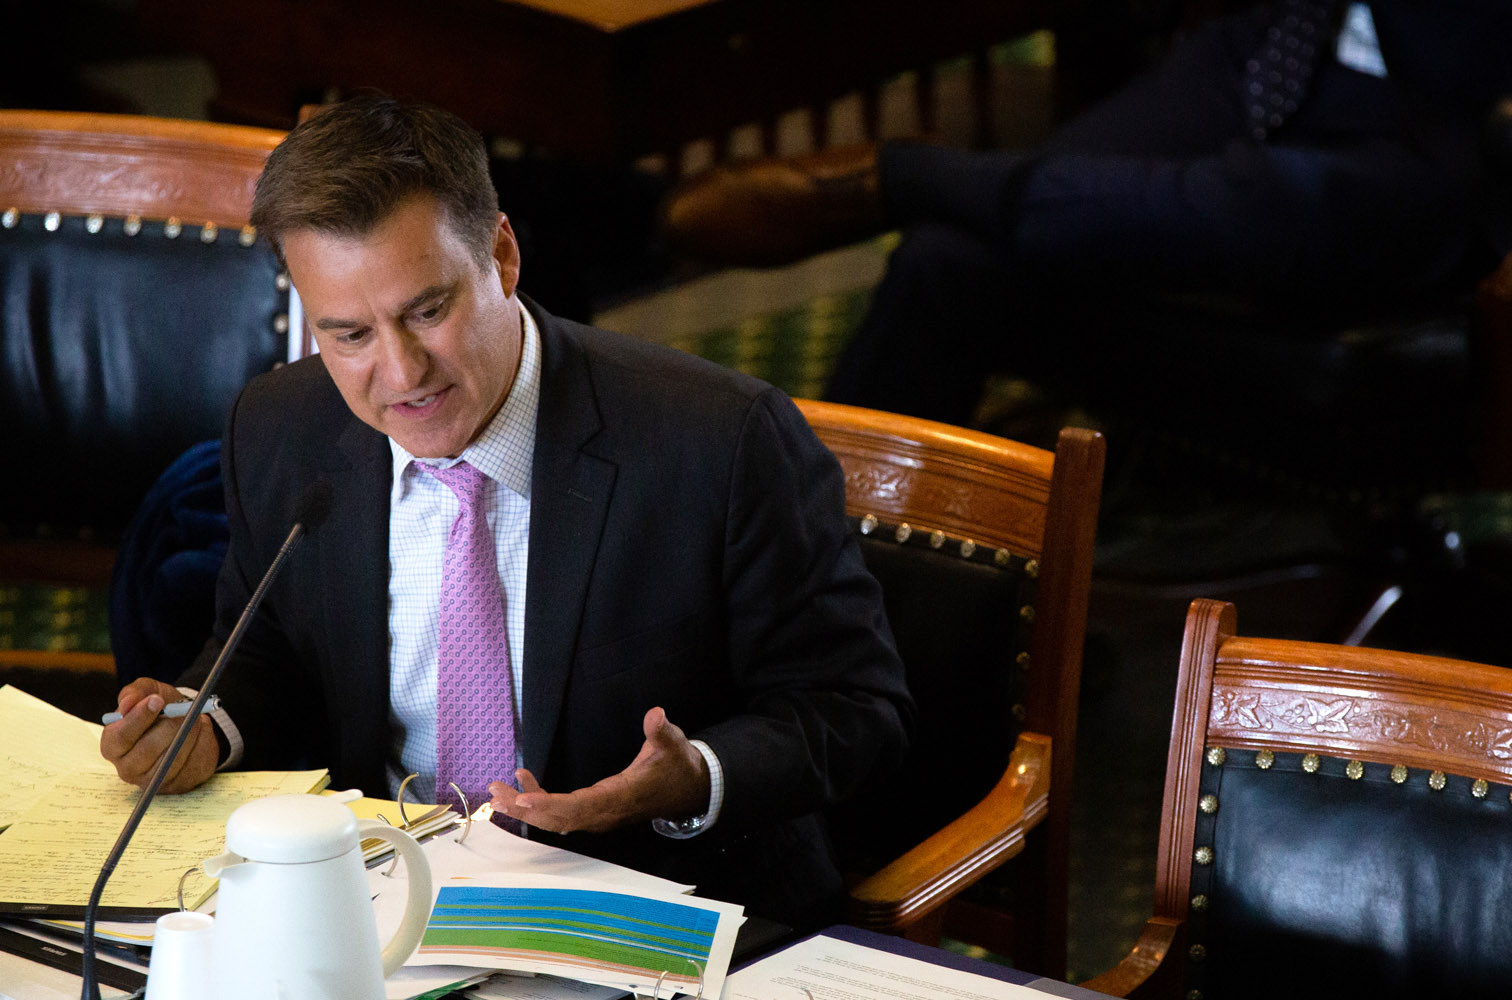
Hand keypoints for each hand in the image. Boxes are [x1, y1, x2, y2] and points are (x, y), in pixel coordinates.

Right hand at [99, 678, 218, 792]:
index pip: (119, 737)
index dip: (138, 718)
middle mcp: (127, 767)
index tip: (157, 701)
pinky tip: (197, 736)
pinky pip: (190, 766)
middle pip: (147, 749)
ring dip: (187, 735)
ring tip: (193, 720)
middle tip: (183, 710)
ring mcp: (151, 780)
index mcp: (113, 745)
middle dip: (169, 726)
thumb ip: (134, 693)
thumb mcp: (148, 692)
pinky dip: (198, 746)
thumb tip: (126, 705)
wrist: (187, 725)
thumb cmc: (162, 709)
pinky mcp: (174, 785)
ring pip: (171, 759)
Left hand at [489, 707, 709, 834]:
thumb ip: (661, 731)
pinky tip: (522, 783)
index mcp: (620, 797)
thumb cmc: (677, 766)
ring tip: (496, 792)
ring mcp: (599, 815)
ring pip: (555, 818)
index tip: (522, 798)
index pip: (579, 806)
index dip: (549, 805)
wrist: (689, 790)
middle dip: (525, 808)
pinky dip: (539, 801)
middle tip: (495, 791)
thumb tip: (655, 714)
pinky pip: (561, 812)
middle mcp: (604, 812)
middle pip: (557, 817)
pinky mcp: (595, 811)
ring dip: (525, 807)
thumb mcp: (673, 744)